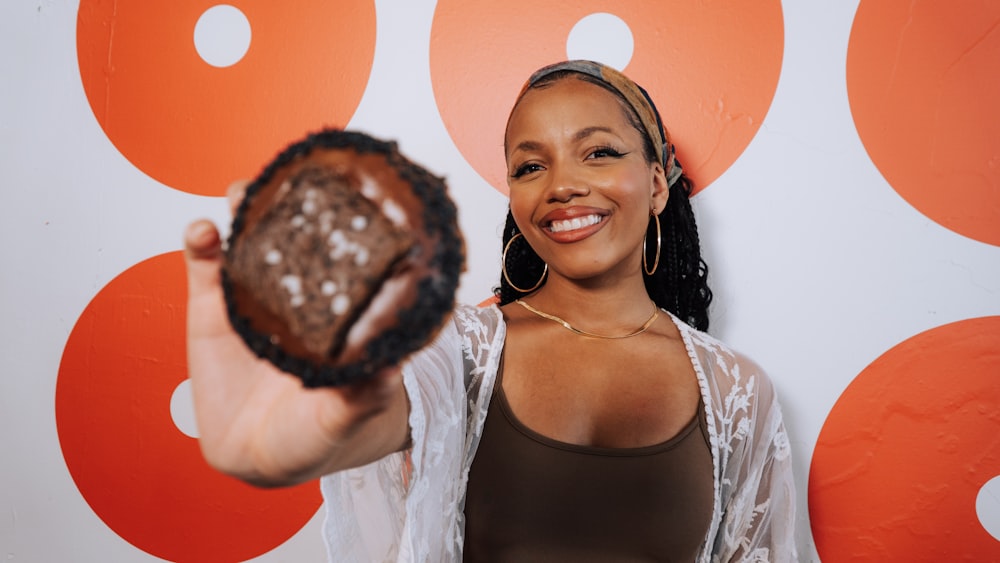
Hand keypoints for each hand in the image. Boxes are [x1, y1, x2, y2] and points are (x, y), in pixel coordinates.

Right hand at [184, 182, 408, 486]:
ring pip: (251, 238)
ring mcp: (256, 295)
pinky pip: (205, 265)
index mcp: (338, 308)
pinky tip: (204, 232)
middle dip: (295, 202)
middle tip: (293, 185)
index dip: (346, 224)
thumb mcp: (344, 413)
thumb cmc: (317, 430)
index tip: (348, 198)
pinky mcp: (212, 307)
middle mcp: (301, 292)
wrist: (264, 455)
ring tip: (244, 196)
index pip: (346, 254)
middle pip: (298, 233)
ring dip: (246, 211)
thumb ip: (363, 393)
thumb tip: (390, 368)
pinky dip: (201, 241)